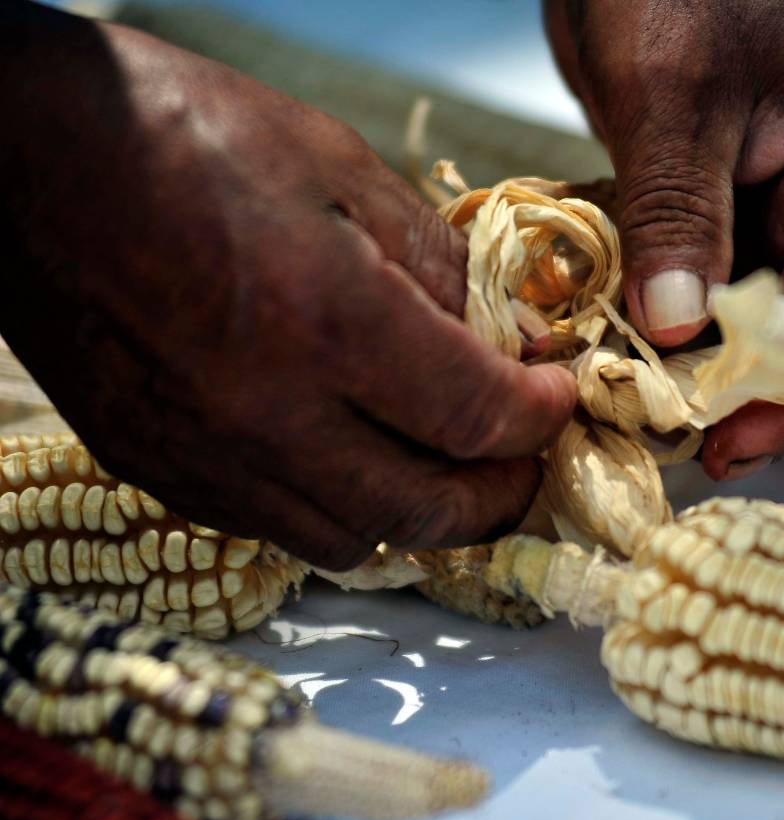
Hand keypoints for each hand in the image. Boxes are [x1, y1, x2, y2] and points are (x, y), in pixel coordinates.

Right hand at [0, 6, 575, 569]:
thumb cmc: (184, 139)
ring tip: (443, 458)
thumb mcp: (337, 167)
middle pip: (425, 513)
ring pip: (353, 541)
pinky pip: (276, 527)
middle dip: (499, 493)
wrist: (21, 159)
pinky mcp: (156, 469)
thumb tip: (506, 340)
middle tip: (522, 455)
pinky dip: (339, 507)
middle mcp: (263, 412)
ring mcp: (202, 456)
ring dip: (421, 512)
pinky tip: (350, 453)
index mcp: (323, 319)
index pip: (474, 418)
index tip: (554, 397)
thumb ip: (437, 265)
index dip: (537, 418)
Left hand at [545, 0, 783, 478]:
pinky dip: (672, 313)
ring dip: (704, 359)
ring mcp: (775, 194)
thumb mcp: (674, 96)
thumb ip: (681, 213)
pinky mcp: (721, 192)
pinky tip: (626, 346)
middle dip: (747, 388)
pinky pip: (709, 273)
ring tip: (642, 407)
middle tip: (674, 437)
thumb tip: (678, 332)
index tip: (723, 444)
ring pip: (755, 309)